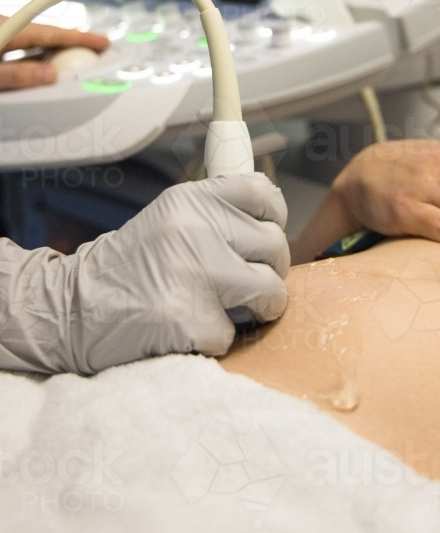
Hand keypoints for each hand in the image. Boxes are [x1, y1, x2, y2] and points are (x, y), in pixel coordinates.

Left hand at [0, 16, 108, 89]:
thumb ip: (18, 75)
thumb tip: (50, 76)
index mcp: (6, 27)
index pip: (52, 33)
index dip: (81, 38)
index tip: (103, 42)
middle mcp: (5, 27)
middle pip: (47, 35)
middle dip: (73, 43)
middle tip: (97, 50)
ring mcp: (2, 35)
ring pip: (35, 43)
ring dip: (56, 53)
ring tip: (76, 61)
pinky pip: (23, 50)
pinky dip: (39, 58)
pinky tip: (45, 68)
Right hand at [0, 173, 289, 374]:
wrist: (71, 310)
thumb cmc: (129, 269)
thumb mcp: (169, 221)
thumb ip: (216, 217)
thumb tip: (273, 226)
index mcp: (190, 199)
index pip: (262, 193)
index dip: (274, 217)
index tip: (265, 236)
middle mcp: (194, 228)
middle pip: (275, 246)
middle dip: (269, 272)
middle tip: (247, 286)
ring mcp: (193, 273)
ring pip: (270, 290)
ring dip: (256, 309)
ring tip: (227, 311)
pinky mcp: (188, 320)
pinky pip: (233, 333)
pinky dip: (215, 339)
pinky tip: (187, 330)